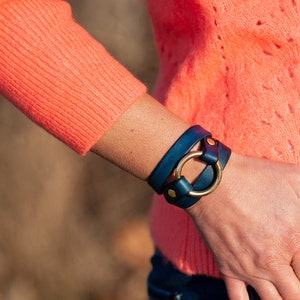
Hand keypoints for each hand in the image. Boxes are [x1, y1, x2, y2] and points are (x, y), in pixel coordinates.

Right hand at [187, 153, 299, 299]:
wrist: (210, 182)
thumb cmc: (251, 178)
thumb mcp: (293, 177)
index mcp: (294, 238)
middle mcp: (273, 261)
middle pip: (297, 294)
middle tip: (298, 283)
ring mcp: (249, 268)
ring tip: (286, 293)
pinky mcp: (228, 267)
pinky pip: (239, 299)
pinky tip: (255, 299)